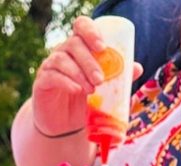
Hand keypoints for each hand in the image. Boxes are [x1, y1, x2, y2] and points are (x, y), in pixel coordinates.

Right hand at [30, 17, 139, 137]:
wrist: (66, 124)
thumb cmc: (86, 100)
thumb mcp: (106, 89)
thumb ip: (120, 77)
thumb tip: (137, 68)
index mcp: (80, 47)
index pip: (81, 26)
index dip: (91, 32)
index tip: (102, 47)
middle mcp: (64, 52)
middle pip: (74, 44)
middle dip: (89, 61)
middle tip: (100, 79)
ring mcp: (50, 66)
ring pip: (61, 60)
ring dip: (79, 74)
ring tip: (92, 90)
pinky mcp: (42, 82)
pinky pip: (52, 76)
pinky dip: (66, 82)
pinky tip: (77, 91)